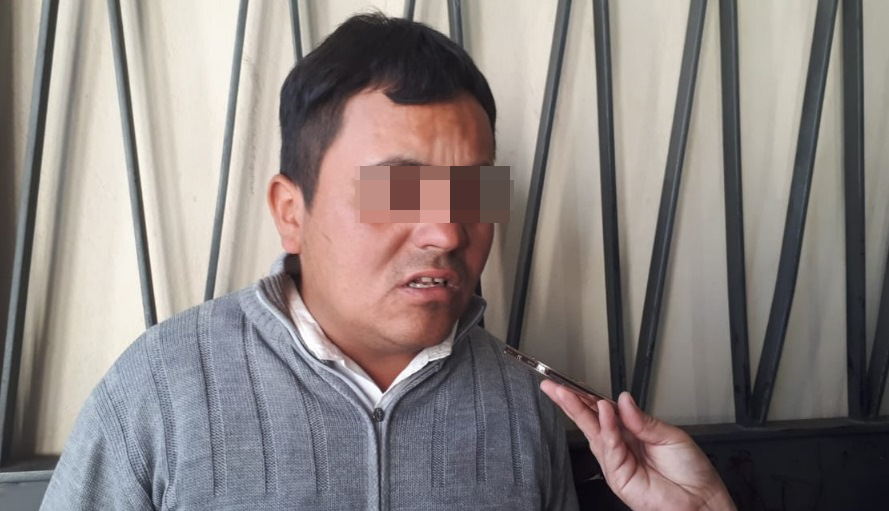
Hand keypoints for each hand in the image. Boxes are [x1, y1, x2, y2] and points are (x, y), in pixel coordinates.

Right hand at [541, 380, 734, 510]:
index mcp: (631, 432)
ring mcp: (616, 461)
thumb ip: (642, 419)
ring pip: (593, 431)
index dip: (586, 396)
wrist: (701, 500)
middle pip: (589, 420)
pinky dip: (606, 428)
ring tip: (568, 392)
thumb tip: (622, 399)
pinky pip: (609, 448)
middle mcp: (620, 445)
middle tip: (552, 386)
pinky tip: (603, 411)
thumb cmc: (690, 472)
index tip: (570, 382)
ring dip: (579, 410)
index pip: (603, 410)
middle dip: (568, 402)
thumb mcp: (669, 435)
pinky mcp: (617, 476)